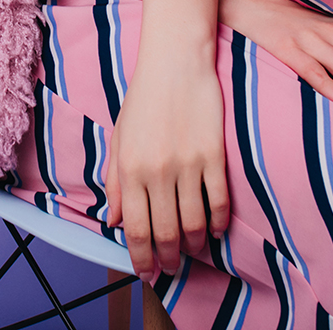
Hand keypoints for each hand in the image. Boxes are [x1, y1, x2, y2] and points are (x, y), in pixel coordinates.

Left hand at [104, 55, 229, 281]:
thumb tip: (113, 221)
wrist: (175, 60)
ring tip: (193, 249)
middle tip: (171, 267)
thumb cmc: (144, 97)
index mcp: (130, 168)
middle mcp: (158, 171)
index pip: (135, 229)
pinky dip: (218, 221)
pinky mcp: (213, 153)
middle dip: (169, 259)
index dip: (142, 258)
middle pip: (167, 233)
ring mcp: (188, 163)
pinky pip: (219, 200)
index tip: (147, 272)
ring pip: (194, 222)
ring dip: (195, 245)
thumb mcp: (119, 137)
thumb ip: (115, 180)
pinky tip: (215, 228)